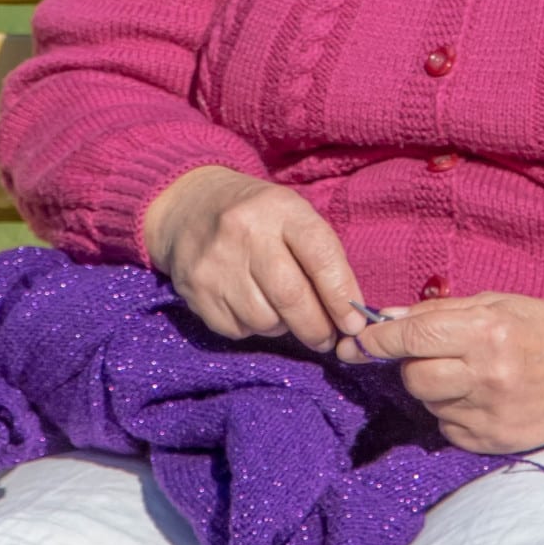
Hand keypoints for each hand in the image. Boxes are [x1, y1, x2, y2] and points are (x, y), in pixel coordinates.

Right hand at [142, 166, 369, 350]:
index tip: (354, 324)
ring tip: (280, 309)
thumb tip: (346, 316)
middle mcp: (245, 232)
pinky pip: (238, 330)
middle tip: (326, 339)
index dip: (342, 296)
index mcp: (280, 208)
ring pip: (265, 320)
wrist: (189, 206)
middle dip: (316, 327)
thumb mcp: (292, 215)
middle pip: (291, 297)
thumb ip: (321, 258)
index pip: (320, 256)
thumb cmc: (258, 216)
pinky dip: (252, 327)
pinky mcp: (196, 291)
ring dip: (283, 326)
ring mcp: (216, 263)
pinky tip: (248, 304)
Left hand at [335, 292, 543, 453]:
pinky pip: (449, 429)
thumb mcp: (494, 304)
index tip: (356, 342)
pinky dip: (453, 413)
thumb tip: (384, 319)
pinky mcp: (495, 441)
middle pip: (415, 378)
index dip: (378, 340)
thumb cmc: (540, 327)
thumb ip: (438, 313)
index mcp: (487, 331)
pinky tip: (480, 398)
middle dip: (411, 366)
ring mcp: (492, 412)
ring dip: (435, 390)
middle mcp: (488, 374)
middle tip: (432, 355)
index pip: (415, 337)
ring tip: (466, 375)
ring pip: (429, 405)